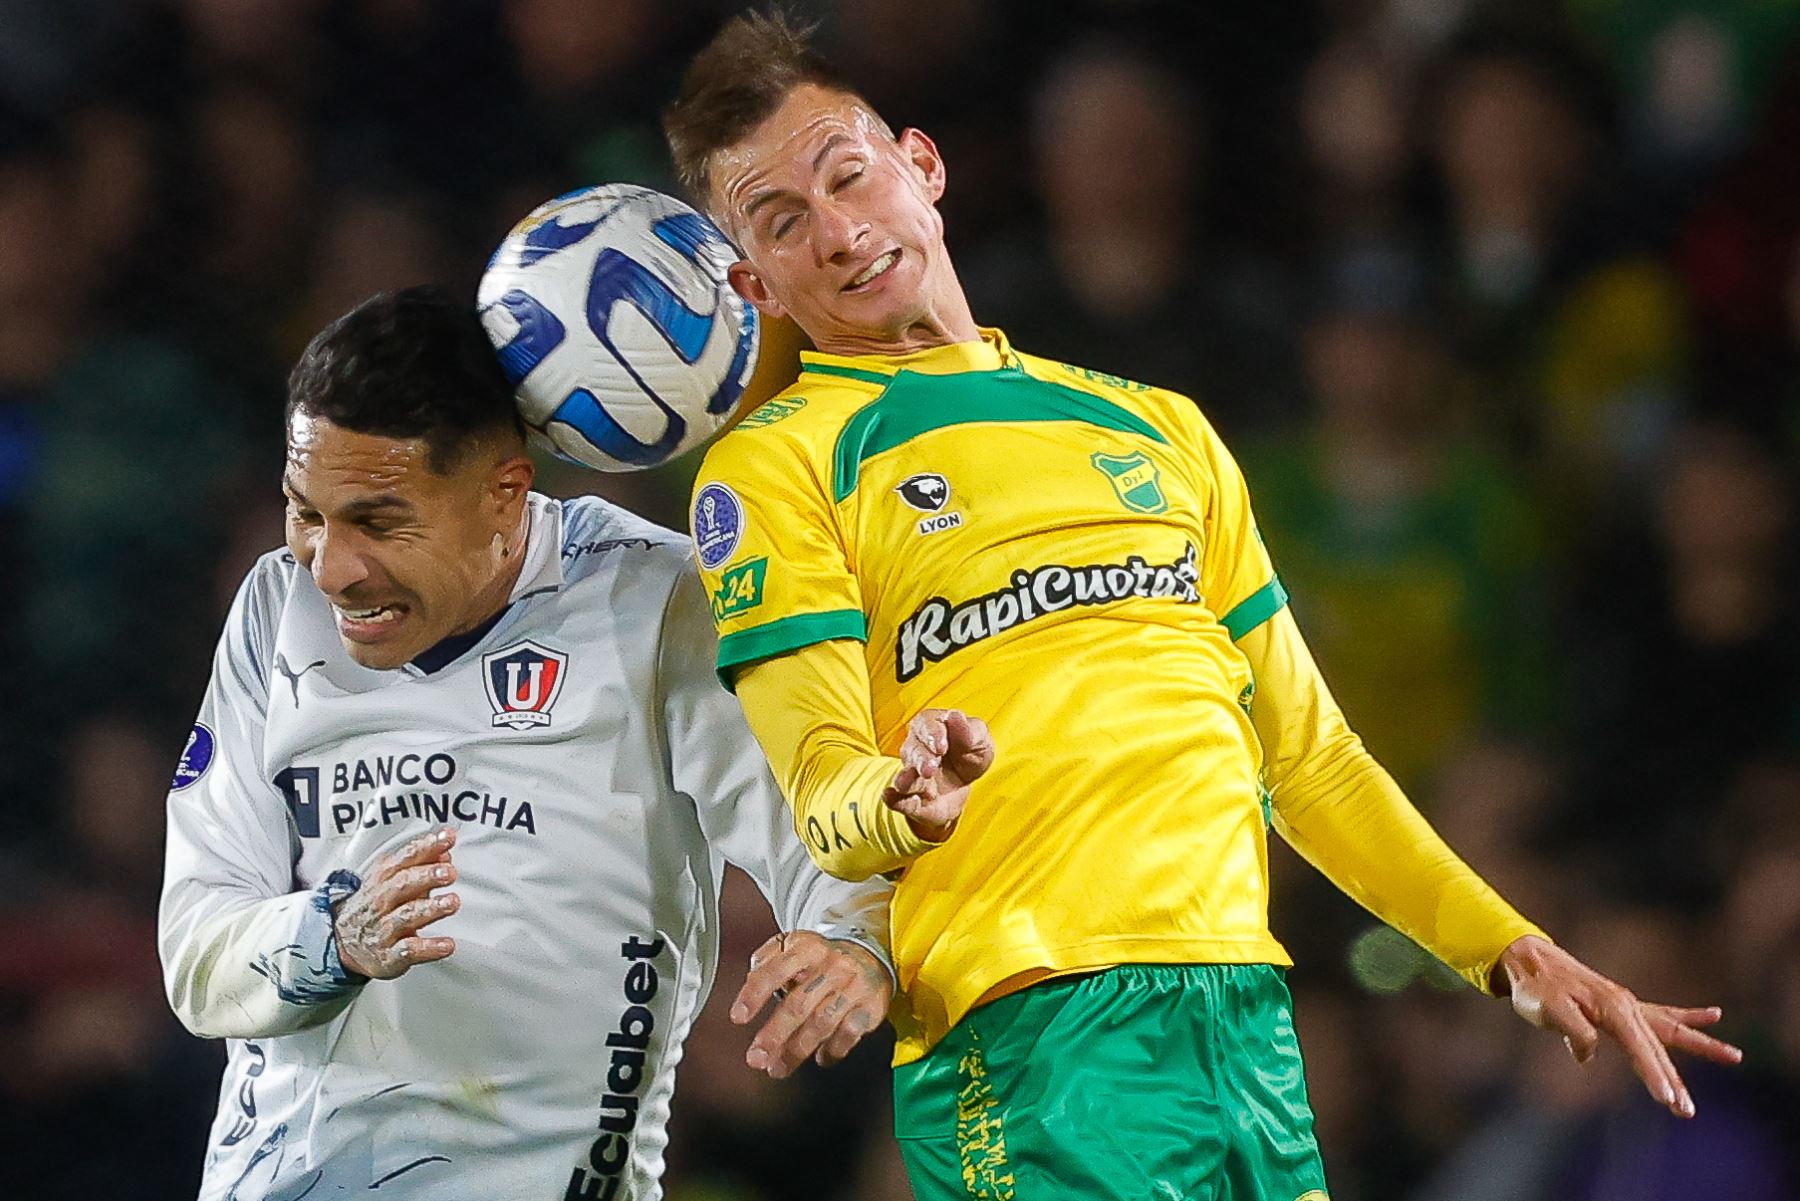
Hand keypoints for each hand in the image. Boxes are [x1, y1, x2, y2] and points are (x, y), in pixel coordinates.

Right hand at [333, 827, 460, 979]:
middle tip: (449, 872)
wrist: (343, 940)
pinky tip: (446, 945)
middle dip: (427, 876)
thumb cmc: (378, 904)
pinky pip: (409, 951)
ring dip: (431, 909)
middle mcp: (382, 901)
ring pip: (407, 916)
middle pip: (403, 884)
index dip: (427, 846)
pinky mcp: (390, 955)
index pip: (406, 857)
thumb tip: (445, 849)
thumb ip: (422, 862)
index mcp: (385, 877)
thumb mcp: (395, 878)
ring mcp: (385, 928)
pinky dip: (428, 948)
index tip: (447, 838)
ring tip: (452, 902)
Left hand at [730, 930, 892, 1077]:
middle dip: (775, 1035)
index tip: (739, 1017)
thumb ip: (767, 960)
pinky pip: (849, 1034)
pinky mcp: (871, 1005)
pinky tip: (820, 1057)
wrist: (869, 953)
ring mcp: (853, 986)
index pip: (776, 969)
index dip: (755, 994)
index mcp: (807, 948)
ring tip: (779, 1067)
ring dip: (798, 1050)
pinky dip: (832, 1050)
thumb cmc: (822, 958)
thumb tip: (749, 983)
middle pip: (799, 1003)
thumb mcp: (793, 946)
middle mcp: (832, 966)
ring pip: (822, 1023)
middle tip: (757, 1057)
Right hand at [882, 708, 994, 840]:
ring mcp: (911, 775)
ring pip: (904, 775)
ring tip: (902, 785)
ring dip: (905, 779)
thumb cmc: (969, 755)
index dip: (933, 735)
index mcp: (931, 727)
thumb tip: (955, 716)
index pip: (926, 725)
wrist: (963, 789)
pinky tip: (890, 798)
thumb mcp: (979, 741)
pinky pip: (899, 799)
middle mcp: (916, 749)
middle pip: (914, 751)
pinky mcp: (910, 799)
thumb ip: (970, 731)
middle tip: (930, 768)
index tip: (942, 747)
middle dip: (921, 759)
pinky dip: (894, 800)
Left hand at [1497, 935, 1742, 1117]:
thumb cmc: (1537, 988)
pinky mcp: (1624, 1008)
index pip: (1639, 1048)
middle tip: (1688, 1111)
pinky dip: (1689, 1015)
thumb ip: (1573, 1031)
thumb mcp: (1548, 1010)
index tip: (1668, 1100)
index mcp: (1612, 1008)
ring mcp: (1628, 1006)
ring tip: (1736, 1057)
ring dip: (1700, 1048)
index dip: (1654, 1075)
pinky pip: (1663, 1014)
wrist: (1531, 962)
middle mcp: (1627, 1006)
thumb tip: (1589, 1055)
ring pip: (1669, 1033)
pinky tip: (1713, 1014)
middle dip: (1673, 1080)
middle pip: (1658, 1048)